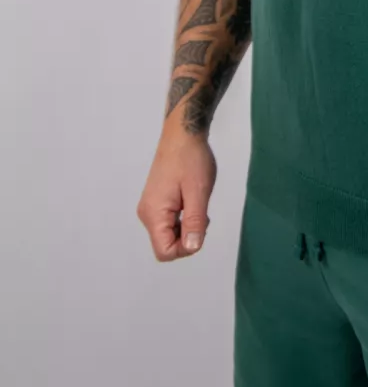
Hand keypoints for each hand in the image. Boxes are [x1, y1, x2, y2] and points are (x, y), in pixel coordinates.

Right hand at [136, 124, 216, 260]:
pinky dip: (183, 218)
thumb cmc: (191, 158)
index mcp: (154, 213)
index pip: (165, 252)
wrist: (183, 134)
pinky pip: (169, 221)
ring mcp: (150, 207)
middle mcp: (147, 213)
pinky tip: (192, 201)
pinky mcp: (156, 201)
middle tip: (202, 213)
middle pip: (166, 245)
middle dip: (188, 236)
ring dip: (187, 226)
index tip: (200, 227)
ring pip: (169, 233)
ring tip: (197, 203)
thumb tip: (192, 248)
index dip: (186, 248)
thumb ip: (195, 222)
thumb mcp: (198, 192)